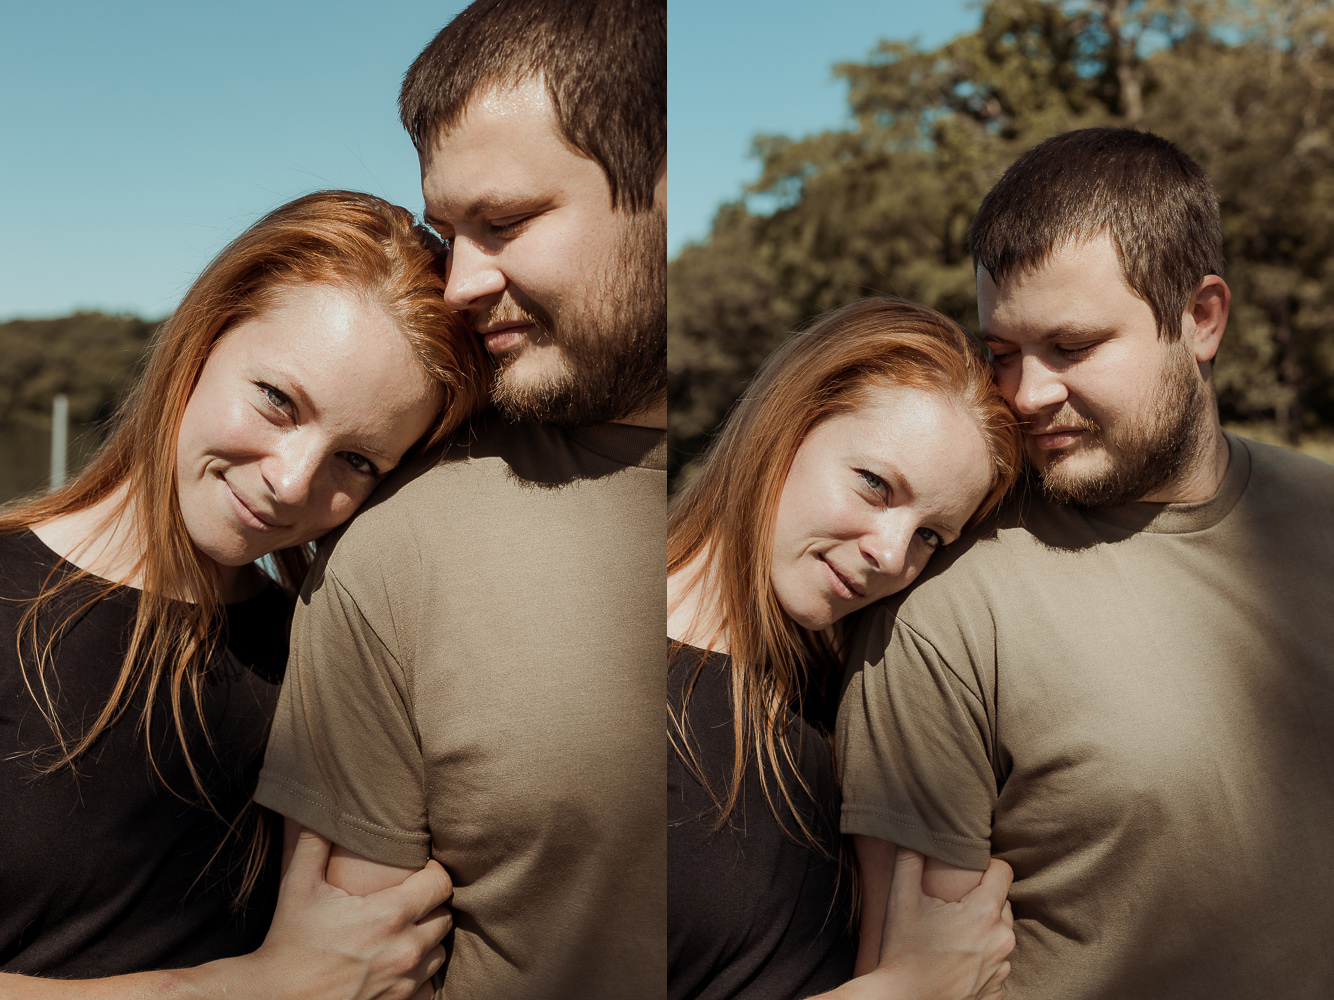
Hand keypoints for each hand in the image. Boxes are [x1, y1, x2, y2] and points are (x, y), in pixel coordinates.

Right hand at [249, 828, 453, 999]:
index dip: (433, 875)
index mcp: (390, 915)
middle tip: (407, 901)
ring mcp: (404, 983)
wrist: (274, 999)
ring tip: (401, 932)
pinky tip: (397, 964)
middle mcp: (405, 950)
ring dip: (426, 941)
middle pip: (444, 918)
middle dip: (429, 907)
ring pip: (440, 952)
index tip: (418, 873)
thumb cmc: (288, 941)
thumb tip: (318, 802)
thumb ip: (313, 841)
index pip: (442, 884)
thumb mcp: (298, 885)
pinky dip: (419, 975)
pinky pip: (430, 986)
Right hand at [871, 849, 1014, 999]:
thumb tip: (913, 833)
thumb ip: (910, 859)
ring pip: (999, 933)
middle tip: (951, 906)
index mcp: (984, 914)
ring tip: (951, 935)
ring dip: (982, 930)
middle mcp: (1001, 940)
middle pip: (1002, 903)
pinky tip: (956, 958)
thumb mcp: (901, 900)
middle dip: (981, 900)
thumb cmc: (902, 951)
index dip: (987, 865)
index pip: (1004, 872)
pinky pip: (996, 962)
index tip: (968, 871)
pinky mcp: (997, 989)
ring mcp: (1001, 968)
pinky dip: (981, 957)